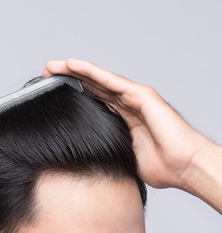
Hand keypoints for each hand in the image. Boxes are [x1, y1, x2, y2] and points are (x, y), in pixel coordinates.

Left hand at [43, 59, 219, 193]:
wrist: (186, 167)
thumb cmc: (162, 165)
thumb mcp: (123, 155)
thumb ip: (109, 146)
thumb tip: (88, 151)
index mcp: (122, 117)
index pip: (93, 100)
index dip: (72, 93)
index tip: (51, 90)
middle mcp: (127, 103)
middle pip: (92, 86)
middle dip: (68, 79)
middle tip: (46, 72)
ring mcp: (134, 97)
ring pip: (98, 79)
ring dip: (74, 71)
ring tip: (53, 65)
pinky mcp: (141, 95)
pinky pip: (111, 81)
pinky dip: (91, 72)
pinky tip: (73, 65)